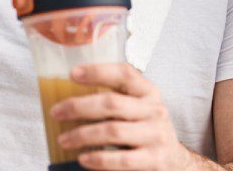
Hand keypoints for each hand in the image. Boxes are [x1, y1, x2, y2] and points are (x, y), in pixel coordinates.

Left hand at [49, 62, 195, 170]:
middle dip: (78, 107)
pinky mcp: (155, 160)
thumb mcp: (137, 108)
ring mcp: (156, 135)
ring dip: (82, 135)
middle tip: (56, 112)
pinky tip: (83, 159)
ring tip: (64, 140)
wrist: (176, 161)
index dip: (97, 71)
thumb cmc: (146, 130)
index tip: (72, 73)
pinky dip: (99, 159)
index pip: (124, 74)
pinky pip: (122, 159)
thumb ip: (114, 99)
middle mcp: (155, 110)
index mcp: (148, 92)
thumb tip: (68, 98)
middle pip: (111, 103)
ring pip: (113, 131)